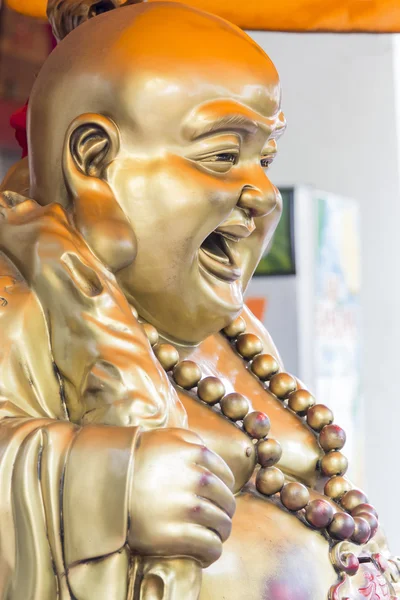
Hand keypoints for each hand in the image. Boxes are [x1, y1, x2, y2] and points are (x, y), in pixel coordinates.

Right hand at [128, 427, 235, 566]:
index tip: (218, 497)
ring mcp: (186, 507)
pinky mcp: (175, 534)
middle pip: (226, 501)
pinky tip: (205, 552)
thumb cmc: (135, 459)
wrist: (104, 484)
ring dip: (220, 532)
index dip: (225, 488)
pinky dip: (212, 551)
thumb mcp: (164, 437)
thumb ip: (190, 439)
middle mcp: (196, 479)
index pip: (226, 476)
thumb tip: (208, 451)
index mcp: (195, 454)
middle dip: (225, 511)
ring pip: (222, 524)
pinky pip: (210, 546)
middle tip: (217, 518)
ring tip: (212, 536)